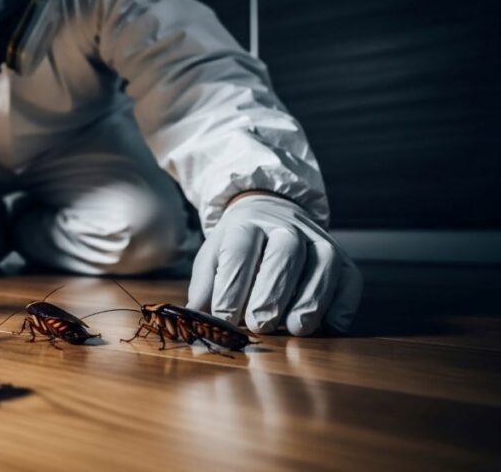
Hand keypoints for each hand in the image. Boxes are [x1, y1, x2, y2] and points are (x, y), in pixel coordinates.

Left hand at [187, 194, 362, 335]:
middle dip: (272, 291)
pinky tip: (332, 325)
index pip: (240, 252)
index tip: (225, 318)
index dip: (233, 286)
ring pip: (323, 264)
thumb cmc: (237, 248)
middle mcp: (286, 227)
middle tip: (260, 324)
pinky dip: (344, 302)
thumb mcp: (212, 259)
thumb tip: (195, 320)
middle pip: (284, 254)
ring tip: (296, 329)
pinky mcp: (343, 259)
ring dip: (311, 299)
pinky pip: (350, 278)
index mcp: (247, 225)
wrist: (270, 215)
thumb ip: (205, 288)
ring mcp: (318, 240)